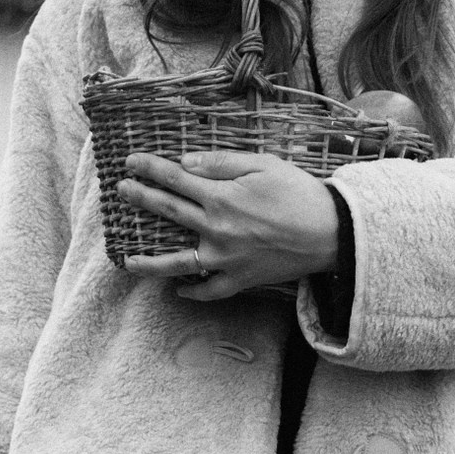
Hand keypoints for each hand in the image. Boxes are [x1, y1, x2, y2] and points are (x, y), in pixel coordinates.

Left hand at [119, 149, 339, 301]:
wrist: (333, 232)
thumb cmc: (300, 193)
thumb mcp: (263, 164)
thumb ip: (220, 162)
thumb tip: (185, 162)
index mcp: (221, 198)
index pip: (175, 179)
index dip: (149, 168)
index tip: (130, 162)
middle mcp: (217, 230)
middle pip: (169, 213)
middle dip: (141, 199)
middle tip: (121, 191)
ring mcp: (226, 259)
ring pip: (178, 263)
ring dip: (149, 262)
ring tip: (127, 261)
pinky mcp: (241, 279)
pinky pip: (210, 290)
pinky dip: (193, 292)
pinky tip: (177, 289)